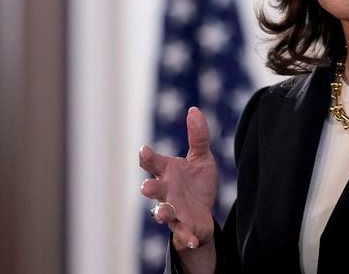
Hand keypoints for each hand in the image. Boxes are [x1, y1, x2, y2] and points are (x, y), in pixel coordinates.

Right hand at [140, 107, 218, 251]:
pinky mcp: (183, 226)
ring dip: (162, 213)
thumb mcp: (201, 158)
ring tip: (164, 213)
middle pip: (153, 189)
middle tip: (146, 187)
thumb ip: (198, 136)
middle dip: (149, 187)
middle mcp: (166, 191)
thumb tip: (193, 109)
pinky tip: (191, 240)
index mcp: (167, 172)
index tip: (144, 150)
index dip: (147, 157)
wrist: (204, 213)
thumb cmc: (196, 183)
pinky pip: (182, 233)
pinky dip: (185, 237)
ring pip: (163, 212)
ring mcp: (173, 209)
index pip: (153, 163)